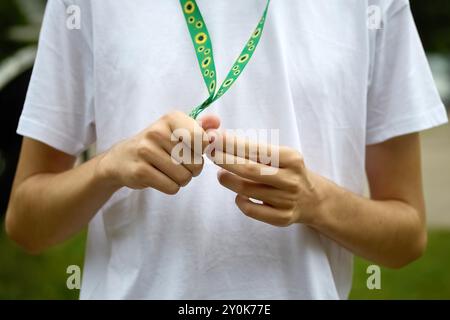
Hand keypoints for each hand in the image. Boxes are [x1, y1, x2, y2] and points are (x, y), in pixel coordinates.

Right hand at [97, 111, 219, 193]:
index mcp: (171, 118)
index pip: (203, 140)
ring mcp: (146, 151)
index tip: (191, 150)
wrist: (122, 158)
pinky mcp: (140, 171)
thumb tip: (217, 122)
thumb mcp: (178, 130)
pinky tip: (160, 178)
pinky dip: (171, 187)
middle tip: (178, 163)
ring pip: (185, 177)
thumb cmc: (157, 144)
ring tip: (169, 171)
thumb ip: (200, 126)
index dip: (202, 152)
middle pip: (196, 163)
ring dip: (182, 179)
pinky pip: (172, 187)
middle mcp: (157, 131)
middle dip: (192, 169)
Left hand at [208, 132, 326, 226]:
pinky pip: (252, 210)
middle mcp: (291, 179)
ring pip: (248, 190)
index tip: (215, 138)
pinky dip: (241, 202)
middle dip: (226, 160)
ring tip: (220, 174)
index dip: (233, 144)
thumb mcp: (282, 156)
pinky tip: (238, 195)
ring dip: (229, 180)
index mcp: (291, 158)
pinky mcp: (283, 218)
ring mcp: (287, 200)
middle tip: (210, 153)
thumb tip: (223, 141)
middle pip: (250, 170)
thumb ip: (257, 150)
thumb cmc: (290, 172)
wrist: (314, 199)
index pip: (257, 150)